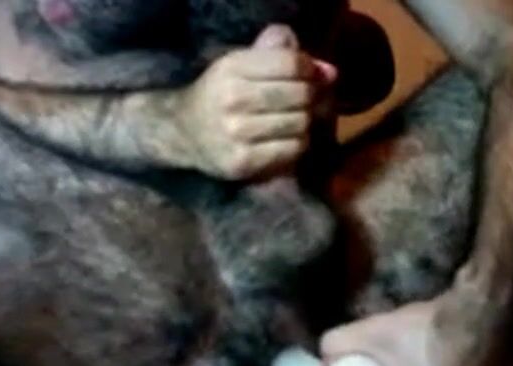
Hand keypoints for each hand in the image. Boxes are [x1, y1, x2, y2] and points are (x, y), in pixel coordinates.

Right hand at [179, 24, 336, 179]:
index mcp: (232, 68)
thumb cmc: (220, 95)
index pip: (291, 63)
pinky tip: (286, 139)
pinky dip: (298, 144)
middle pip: (300, 94)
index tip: (309, 75)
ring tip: (295, 120)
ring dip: (306, 121)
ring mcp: (237, 133)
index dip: (309, 69)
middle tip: (307, 101)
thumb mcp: (242, 64)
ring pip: (300, 123)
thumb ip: (282, 56)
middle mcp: (232, 99)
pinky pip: (292, 150)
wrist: (183, 134)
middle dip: (312, 96)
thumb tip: (330, 72)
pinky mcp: (243, 162)